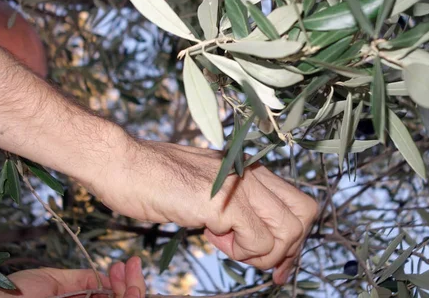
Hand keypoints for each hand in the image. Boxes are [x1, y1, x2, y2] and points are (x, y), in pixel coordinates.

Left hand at [0, 256, 145, 296]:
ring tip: (130, 273)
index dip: (120, 283)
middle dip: (132, 285)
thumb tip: (108, 278)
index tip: (125, 265)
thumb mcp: (52, 281)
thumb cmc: (14, 296)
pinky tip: (126, 288)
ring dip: (133, 290)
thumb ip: (82, 280)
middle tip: (133, 266)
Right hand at [83, 138, 317, 284]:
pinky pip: (257, 243)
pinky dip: (241, 252)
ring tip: (226, 244)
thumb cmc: (156, 179)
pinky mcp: (223, 203)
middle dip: (288, 250)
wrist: (123, 165)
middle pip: (304, 216)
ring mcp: (240, 186)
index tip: (277, 262)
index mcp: (249, 168)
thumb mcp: (207, 187)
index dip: (294, 238)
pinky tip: (212, 236)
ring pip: (288, 234)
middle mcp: (251, 173)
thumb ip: (234, 204)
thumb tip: (255, 236)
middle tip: (259, 262)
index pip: (299, 203)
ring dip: (261, 253)